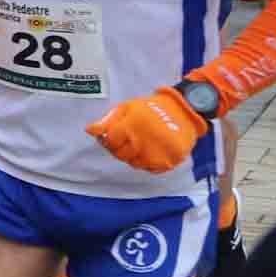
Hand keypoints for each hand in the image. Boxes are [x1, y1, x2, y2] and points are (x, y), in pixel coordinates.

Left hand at [87, 85, 208, 173]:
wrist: (185, 110)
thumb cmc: (152, 108)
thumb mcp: (127, 108)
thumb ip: (108, 120)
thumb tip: (90, 130)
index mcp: (132, 126)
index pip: (111, 142)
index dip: (110, 139)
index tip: (117, 134)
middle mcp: (144, 142)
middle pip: (121, 155)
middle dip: (121, 148)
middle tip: (131, 139)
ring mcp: (157, 154)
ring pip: (135, 163)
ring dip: (135, 155)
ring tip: (144, 142)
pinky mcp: (169, 161)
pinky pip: (151, 168)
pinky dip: (149, 161)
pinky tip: (154, 149)